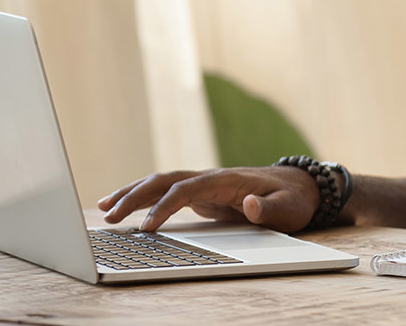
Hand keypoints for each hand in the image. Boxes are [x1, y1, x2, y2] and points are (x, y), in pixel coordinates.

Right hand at [96, 167, 318, 232]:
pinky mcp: (203, 193)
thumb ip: (267, 208)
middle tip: (109, 216)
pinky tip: (125, 207)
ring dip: (132, 194)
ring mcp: (205, 183)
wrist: (302, 186)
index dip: (166, 207)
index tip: (148, 228)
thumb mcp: (288, 208)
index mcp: (227, 180)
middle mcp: (211, 177)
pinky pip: (167, 193)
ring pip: (162, 183)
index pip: (188, 189)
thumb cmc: (294, 199)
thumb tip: (248, 204)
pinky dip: (144, 198)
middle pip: (166, 181)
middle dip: (135, 196)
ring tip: (103, 209)